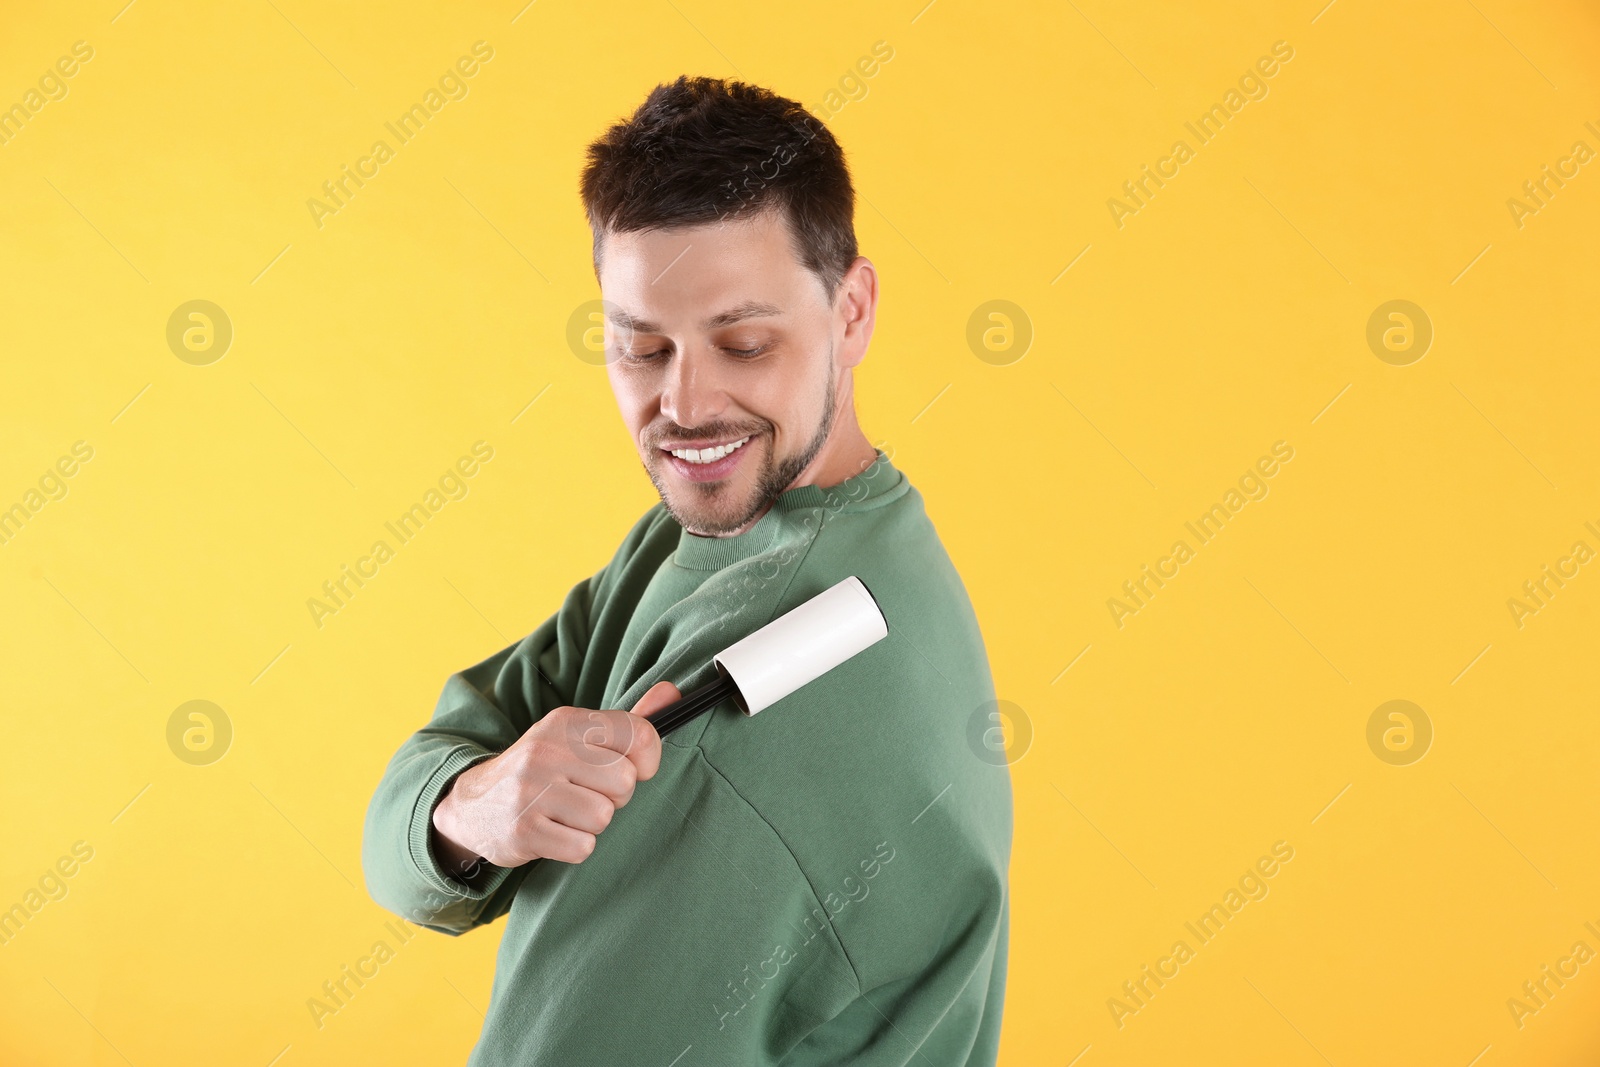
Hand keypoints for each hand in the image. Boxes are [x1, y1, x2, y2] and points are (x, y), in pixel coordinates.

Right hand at [431, 680, 679, 877]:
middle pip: (624, 783)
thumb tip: (672, 692)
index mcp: (567, 721)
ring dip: (591, 824)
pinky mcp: (523, 830)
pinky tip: (553, 831)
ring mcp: (531, 790)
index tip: (631, 768)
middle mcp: (547, 749)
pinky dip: (573, 846)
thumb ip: (628, 720)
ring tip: (566, 812)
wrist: (473, 805)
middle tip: (585, 793)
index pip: (640, 736)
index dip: (647, 761)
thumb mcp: (576, 736)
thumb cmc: (541, 769)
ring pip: (604, 817)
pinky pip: (582, 847)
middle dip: (614, 797)